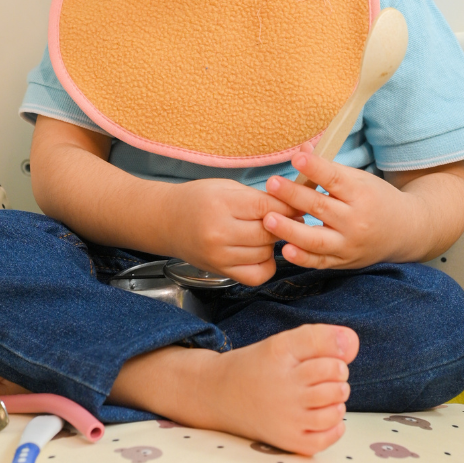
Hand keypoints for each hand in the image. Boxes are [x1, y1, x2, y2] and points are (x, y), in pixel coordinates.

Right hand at [166, 178, 300, 285]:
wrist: (166, 222)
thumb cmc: (198, 199)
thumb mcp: (226, 188)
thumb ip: (258, 197)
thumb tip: (295, 207)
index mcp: (221, 205)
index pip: (266, 207)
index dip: (287, 206)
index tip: (297, 204)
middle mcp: (219, 233)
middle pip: (268, 232)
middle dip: (283, 225)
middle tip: (287, 218)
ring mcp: (219, 256)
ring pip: (265, 253)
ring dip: (273, 243)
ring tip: (268, 232)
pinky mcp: (221, 272)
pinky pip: (257, 275)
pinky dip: (266, 265)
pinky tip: (261, 252)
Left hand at [263, 145, 422, 268]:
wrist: (406, 231)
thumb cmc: (377, 199)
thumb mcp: (360, 179)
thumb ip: (329, 168)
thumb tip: (302, 149)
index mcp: (361, 194)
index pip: (335, 179)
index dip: (315, 168)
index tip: (297, 158)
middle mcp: (356, 220)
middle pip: (321, 207)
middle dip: (293, 195)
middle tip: (271, 183)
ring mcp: (349, 244)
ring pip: (316, 239)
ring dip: (290, 230)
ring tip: (268, 219)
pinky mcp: (343, 262)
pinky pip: (320, 262)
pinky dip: (302, 258)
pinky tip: (284, 250)